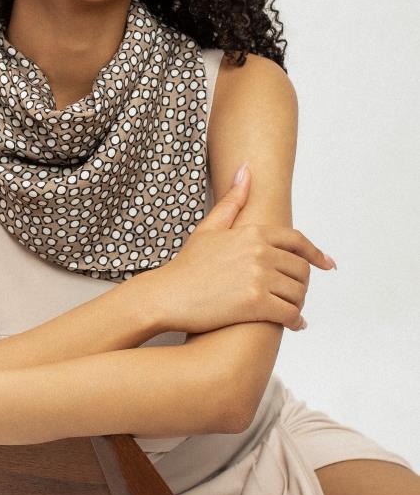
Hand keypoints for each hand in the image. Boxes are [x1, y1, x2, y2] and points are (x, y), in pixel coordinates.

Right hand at [151, 164, 334, 333]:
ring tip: (292, 309)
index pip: (298, 241)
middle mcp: (260, 252)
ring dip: (299, 303)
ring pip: (298, 292)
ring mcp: (259, 277)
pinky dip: (296, 321)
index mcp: (253, 233)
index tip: (327, 264)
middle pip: (301, 269)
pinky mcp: (256, 303)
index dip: (316, 254)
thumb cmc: (187, 265)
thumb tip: (246, 170)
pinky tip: (294, 324)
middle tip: (296, 294)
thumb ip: (233, 201)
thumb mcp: (209, 227)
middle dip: (302, 283)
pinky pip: (289, 313)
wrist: (168, 294)